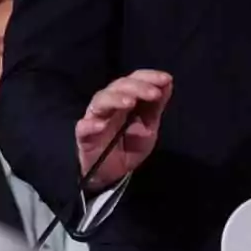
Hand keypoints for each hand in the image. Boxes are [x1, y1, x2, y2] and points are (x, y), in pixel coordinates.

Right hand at [76, 70, 172, 191]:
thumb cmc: (130, 144)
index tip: (166, 79)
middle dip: (137, 87)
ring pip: (100, 100)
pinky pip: (83, 127)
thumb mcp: (149, 126)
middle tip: (154, 93)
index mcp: (125, 97)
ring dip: (115, 99)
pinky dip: (91, 124)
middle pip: (118, 86)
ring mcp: (95, 118)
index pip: (134, 80)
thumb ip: (156, 106)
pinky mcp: (84, 136)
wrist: (114, 173)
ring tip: (130, 103)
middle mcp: (109, 103)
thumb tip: (168, 83)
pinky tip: (102, 125)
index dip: (149, 77)